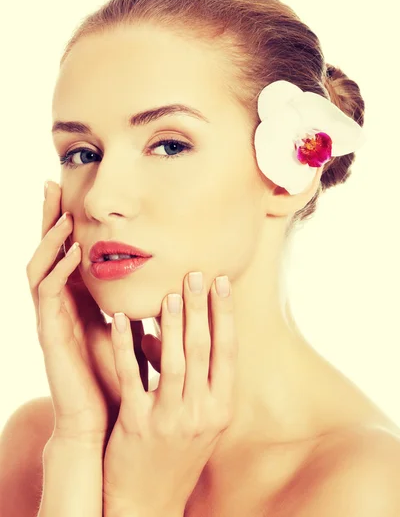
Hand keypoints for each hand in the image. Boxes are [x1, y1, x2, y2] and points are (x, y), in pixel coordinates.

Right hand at [26, 182, 152, 449]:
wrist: (103, 422)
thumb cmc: (118, 378)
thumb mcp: (130, 334)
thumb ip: (137, 309)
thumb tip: (167, 287)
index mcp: (78, 303)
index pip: (67, 252)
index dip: (66, 223)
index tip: (73, 191)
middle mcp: (61, 305)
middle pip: (47, 251)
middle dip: (49, 217)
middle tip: (52, 183)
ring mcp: (52, 318)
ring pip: (40, 266)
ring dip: (49, 236)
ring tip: (61, 210)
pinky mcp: (50, 334)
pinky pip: (47, 294)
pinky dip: (58, 269)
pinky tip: (72, 251)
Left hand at [103, 271, 237, 515]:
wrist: (148, 502)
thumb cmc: (175, 455)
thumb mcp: (198, 421)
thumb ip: (193, 379)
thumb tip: (171, 333)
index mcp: (221, 408)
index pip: (227, 351)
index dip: (225, 314)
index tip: (221, 281)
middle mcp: (201, 412)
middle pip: (203, 349)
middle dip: (200, 307)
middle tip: (196, 273)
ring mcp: (170, 419)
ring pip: (174, 360)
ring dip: (172, 323)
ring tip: (169, 291)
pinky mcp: (138, 424)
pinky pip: (132, 376)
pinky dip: (126, 345)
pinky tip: (120, 320)